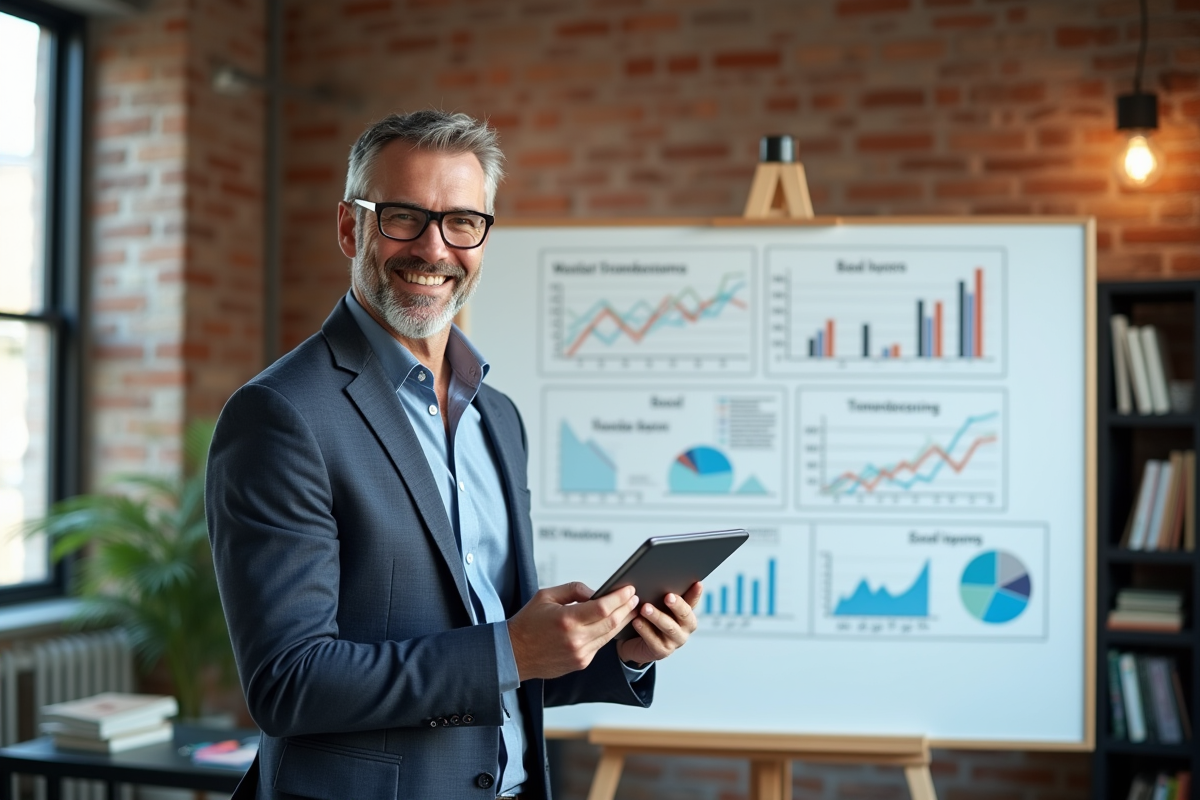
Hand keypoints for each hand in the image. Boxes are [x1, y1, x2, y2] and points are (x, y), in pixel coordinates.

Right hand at [508, 582, 638, 680]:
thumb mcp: (546, 596)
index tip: (629, 589)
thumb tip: (595, 592)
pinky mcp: (581, 663)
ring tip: (629, 609)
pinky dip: (608, 633)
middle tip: (634, 597)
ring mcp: (580, 653)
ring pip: (610, 635)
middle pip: (612, 622)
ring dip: (622, 621)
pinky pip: (600, 645)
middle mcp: (576, 639)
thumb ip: (573, 590)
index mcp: (567, 620)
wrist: (514, 654)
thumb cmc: (527, 624)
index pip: (604, 607)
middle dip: (626, 608)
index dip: (620, 597)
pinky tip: (612, 624)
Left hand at [616, 582, 701, 667]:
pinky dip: (645, 630)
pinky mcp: (662, 651)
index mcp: (686, 613)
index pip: (693, 601)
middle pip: (685, 615)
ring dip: (657, 616)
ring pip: (669, 627)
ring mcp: (675, 641)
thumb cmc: (650, 620)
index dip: (696, 593)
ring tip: (645, 608)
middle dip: (677, 605)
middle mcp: (685, 628)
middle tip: (667, 596)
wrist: (636, 643)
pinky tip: (637, 621)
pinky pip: (654, 640)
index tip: (697, 583)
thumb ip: (663, 594)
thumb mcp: (658, 605)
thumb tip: (659, 576)